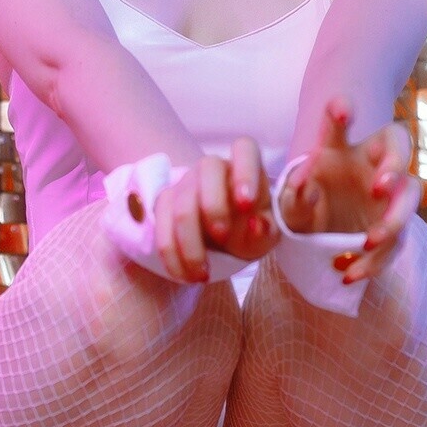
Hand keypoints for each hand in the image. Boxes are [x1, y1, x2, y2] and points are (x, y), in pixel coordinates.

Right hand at [154, 137, 279, 281]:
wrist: (227, 238)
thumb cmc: (251, 229)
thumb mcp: (265, 235)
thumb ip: (266, 231)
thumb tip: (256, 224)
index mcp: (245, 165)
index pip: (244, 149)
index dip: (245, 172)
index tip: (248, 205)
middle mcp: (213, 167)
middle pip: (208, 168)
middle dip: (213, 204)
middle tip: (222, 236)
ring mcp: (186, 182)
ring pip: (181, 203)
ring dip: (189, 242)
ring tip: (202, 275)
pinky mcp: (165, 202)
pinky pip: (161, 224)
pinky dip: (171, 254)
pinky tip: (184, 276)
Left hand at [278, 96, 419, 283]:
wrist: (317, 233)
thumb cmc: (305, 202)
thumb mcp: (290, 197)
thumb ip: (293, 190)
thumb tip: (303, 187)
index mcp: (341, 147)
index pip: (342, 121)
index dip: (343, 111)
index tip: (341, 110)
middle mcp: (372, 163)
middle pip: (399, 147)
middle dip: (394, 165)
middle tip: (379, 187)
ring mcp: (389, 195)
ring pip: (409, 196)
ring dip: (394, 219)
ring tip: (367, 241)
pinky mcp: (393, 228)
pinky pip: (396, 242)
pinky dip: (376, 260)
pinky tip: (350, 273)